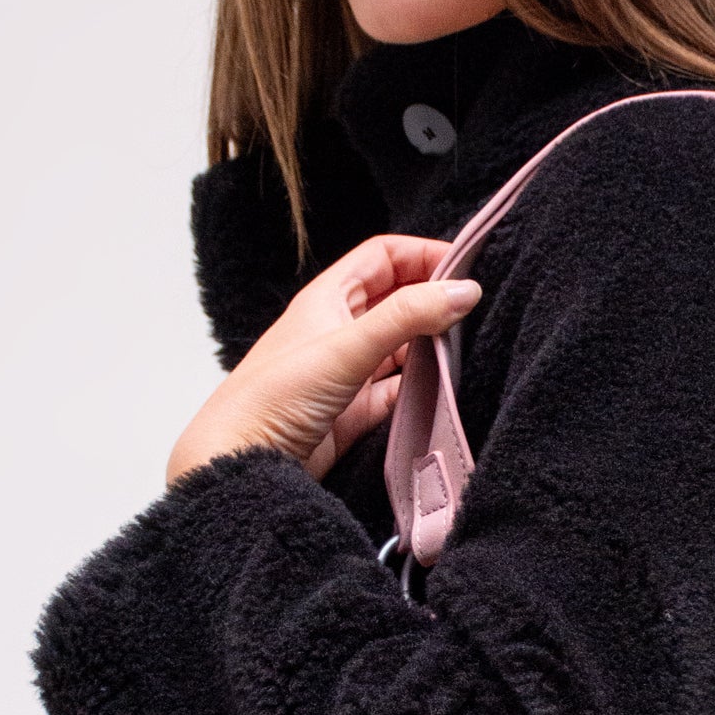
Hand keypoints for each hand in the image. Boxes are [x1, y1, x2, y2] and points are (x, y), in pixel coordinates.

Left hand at [166, 234, 480, 485]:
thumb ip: (407, 316)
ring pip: (401, 345)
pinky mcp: (353, 411)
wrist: (240, 461)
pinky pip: (397, 390)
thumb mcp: (347, 346)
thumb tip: (464, 290)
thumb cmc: (274, 396)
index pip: (383, 256)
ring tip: (467, 346)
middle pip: (396, 298)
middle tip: (474, 308)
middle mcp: (337, 328)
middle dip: (433, 298)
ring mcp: (347, 371)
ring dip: (431, 345)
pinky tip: (443, 389)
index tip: (466, 267)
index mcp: (327, 298)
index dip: (423, 253)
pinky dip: (422, 388)